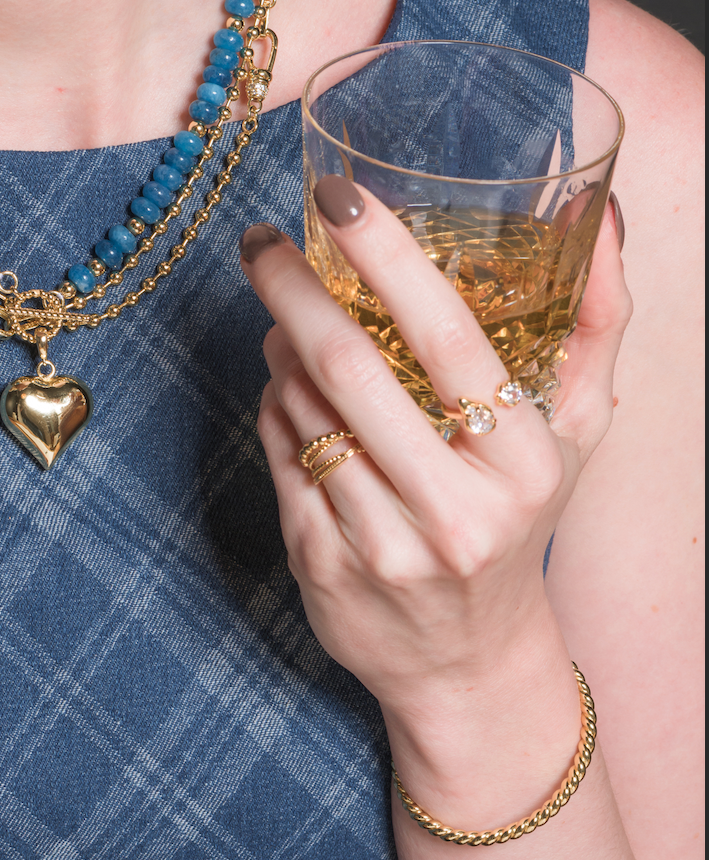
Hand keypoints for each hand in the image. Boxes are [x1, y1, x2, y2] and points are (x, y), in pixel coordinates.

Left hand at [239, 185, 630, 719]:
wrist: (468, 663)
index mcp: (523, 463)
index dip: (385, 255)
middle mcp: (454, 509)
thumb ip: (592, 318)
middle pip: (349, 365)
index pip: (447, 335)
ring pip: (302, 403)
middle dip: (292, 285)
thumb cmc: (519, 520)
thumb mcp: (574, 430)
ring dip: (281, 343)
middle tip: (262, 239)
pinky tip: (291, 389)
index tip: (337, 196)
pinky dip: (275, 400)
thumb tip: (596, 208)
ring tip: (287, 317)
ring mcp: (381, 543)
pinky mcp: (320, 565)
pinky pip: (279, 448)